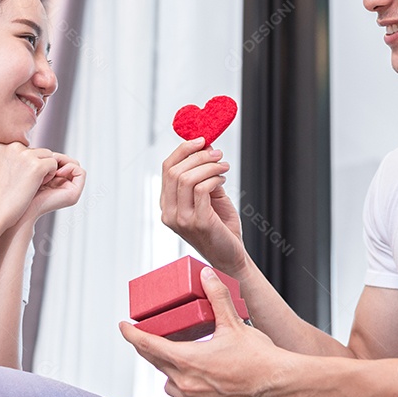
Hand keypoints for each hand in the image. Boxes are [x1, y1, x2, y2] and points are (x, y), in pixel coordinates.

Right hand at [0, 143, 58, 230]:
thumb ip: (7, 159)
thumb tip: (21, 156)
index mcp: (0, 145)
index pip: (23, 148)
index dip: (26, 164)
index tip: (17, 179)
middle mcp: (12, 146)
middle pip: (36, 150)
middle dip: (36, 166)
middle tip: (25, 184)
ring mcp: (25, 155)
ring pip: (47, 155)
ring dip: (44, 170)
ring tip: (31, 185)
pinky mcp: (37, 166)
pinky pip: (53, 164)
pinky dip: (50, 175)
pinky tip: (38, 187)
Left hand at [22, 152, 84, 221]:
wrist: (22, 207)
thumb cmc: (23, 190)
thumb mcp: (34, 171)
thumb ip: (43, 162)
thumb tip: (52, 153)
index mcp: (56, 182)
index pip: (62, 161)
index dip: (55, 156)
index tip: (43, 158)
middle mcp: (66, 187)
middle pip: (70, 162)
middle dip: (60, 157)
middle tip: (49, 159)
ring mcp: (72, 191)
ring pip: (76, 165)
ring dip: (64, 161)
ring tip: (50, 167)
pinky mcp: (75, 193)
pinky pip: (81, 172)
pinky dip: (70, 167)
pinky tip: (57, 172)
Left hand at [120, 267, 291, 396]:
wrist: (279, 384)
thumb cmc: (258, 356)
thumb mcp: (233, 322)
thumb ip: (216, 296)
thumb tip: (206, 275)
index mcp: (187, 360)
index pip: (148, 345)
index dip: (132, 334)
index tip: (124, 326)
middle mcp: (186, 383)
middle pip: (157, 364)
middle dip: (152, 350)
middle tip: (153, 338)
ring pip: (171, 386)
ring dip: (171, 374)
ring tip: (181, 362)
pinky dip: (191, 396)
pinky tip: (200, 386)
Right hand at [161, 139, 246, 274]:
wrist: (230, 256)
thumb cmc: (220, 226)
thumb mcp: (209, 196)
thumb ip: (203, 176)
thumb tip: (205, 147)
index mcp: (167, 204)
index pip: (167, 169)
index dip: (183, 150)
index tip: (202, 140)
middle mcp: (169, 213)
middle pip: (175, 171)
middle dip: (198, 156)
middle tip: (217, 153)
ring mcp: (182, 220)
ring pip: (187, 179)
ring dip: (208, 166)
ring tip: (223, 166)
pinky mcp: (198, 223)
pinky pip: (202, 190)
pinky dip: (214, 178)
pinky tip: (223, 180)